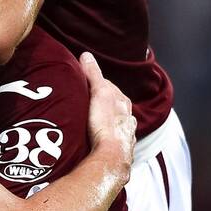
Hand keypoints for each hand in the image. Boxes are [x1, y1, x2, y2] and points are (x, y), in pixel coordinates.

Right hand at [81, 52, 134, 173]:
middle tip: (83, 101)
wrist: (111, 155)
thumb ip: (93, 74)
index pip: (110, 88)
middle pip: (112, 105)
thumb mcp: (99, 93)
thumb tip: (86, 55)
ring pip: (113, 123)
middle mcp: (127, 118)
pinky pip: (110, 139)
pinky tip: (95, 138)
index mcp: (123, 103)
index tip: (84, 83)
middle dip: (100, 103)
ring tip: (88, 120)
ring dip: (103, 121)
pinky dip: (103, 136)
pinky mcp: (117, 149)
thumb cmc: (106, 123)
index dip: (97, 84)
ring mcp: (124, 135)